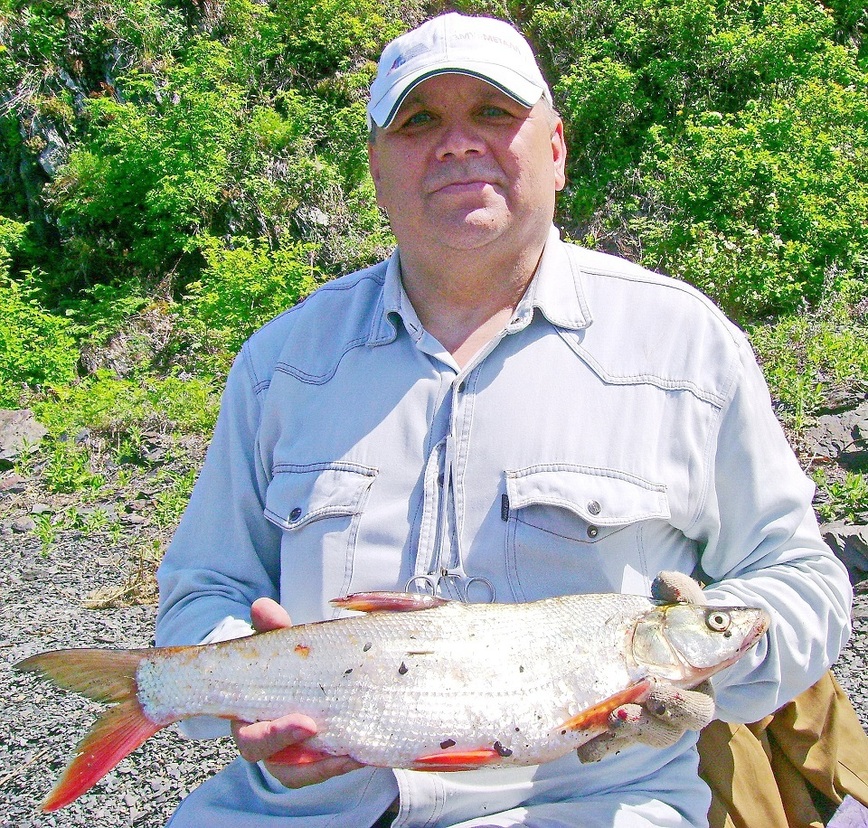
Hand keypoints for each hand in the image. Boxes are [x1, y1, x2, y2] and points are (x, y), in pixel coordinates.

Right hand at [230, 598, 363, 787]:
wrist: (301, 679)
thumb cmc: (284, 665)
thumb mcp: (279, 646)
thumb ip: (273, 628)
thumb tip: (262, 606)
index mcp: (251, 719)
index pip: (252, 739)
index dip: (274, 735)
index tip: (306, 723)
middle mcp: (270, 745)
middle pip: (279, 765)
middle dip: (306, 759)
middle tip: (335, 739)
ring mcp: (293, 757)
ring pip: (307, 773)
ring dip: (332, 765)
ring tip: (358, 753)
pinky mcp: (316, 761)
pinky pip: (327, 768)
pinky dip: (345, 761)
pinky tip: (366, 752)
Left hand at [576, 571, 715, 762]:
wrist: (636, 640)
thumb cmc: (663, 624)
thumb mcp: (671, 606)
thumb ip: (676, 593)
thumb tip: (668, 582)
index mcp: (695, 684)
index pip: (698, 704)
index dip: (683, 703)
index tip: (657, 688)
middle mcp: (675, 709)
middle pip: (672, 728)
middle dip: (657, 717)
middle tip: (640, 698)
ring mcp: (647, 719)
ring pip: (646, 736)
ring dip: (631, 731)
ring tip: (611, 717)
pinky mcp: (621, 725)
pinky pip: (612, 743)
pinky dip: (599, 746)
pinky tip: (585, 748)